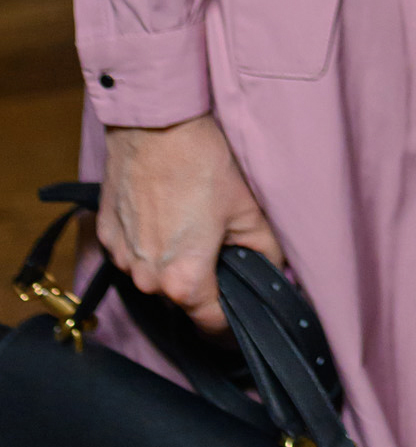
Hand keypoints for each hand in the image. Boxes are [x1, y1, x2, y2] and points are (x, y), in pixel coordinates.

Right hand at [98, 116, 283, 333]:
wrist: (155, 122)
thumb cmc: (204, 162)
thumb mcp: (249, 209)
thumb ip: (267, 253)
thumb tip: (277, 275)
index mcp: (184, 281)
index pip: (212, 324)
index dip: (233, 319)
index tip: (244, 307)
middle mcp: (146, 280)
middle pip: (183, 298)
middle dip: (205, 280)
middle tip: (222, 245)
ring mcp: (122, 257)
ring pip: (156, 275)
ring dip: (173, 261)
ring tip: (193, 221)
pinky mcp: (107, 234)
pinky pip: (134, 252)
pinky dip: (150, 241)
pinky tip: (167, 210)